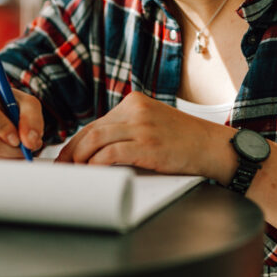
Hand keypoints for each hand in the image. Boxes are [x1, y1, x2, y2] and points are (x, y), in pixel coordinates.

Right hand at [0, 85, 43, 158]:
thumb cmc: (7, 105)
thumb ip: (31, 117)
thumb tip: (31, 142)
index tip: (17, 139)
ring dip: (10, 155)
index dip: (3, 129)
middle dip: (11, 148)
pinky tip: (6, 149)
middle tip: (25, 147)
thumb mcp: (24, 102)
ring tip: (16, 144)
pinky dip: (3, 160)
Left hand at [56, 91, 236, 181]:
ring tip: (75, 174)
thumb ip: (129, 129)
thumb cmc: (184, 142)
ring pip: (96, 140)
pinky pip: (111, 153)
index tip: (65, 158)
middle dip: (72, 152)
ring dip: (81, 159)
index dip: (76, 142)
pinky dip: (97, 164)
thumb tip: (98, 151)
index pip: (96, 123)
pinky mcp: (148, 144)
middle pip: (91, 130)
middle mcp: (135, 109)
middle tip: (62, 169)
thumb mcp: (154, 124)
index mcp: (134, 102)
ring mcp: (142, 126)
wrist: (213, 147)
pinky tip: (93, 173)